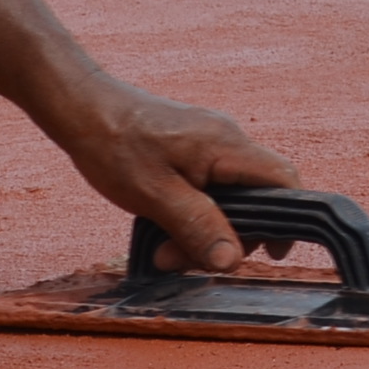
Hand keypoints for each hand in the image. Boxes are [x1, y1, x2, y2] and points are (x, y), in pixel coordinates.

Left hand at [44, 75, 296, 271]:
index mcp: (226, 146)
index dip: (287, 218)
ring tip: (161, 251)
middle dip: (224, 236)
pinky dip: (189, 215)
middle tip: (181, 259)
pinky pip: (206, 189)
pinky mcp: (189, 150)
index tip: (271, 251)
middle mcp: (225, 141)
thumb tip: (232, 261)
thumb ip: (198, 227)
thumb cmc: (114, 144)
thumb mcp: (156, 195)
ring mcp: (207, 144)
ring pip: (226, 198)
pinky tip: (160, 227)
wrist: (80, 108)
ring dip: (200, 231)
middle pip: (253, 197)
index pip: (284, 178)